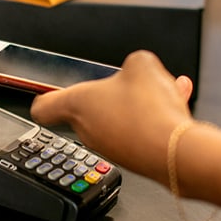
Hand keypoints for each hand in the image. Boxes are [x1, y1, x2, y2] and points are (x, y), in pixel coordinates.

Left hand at [30, 50, 194, 181]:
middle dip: (111, 93)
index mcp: (78, 104)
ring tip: (162, 90)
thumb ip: (133, 63)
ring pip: (120, 118)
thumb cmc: (149, 113)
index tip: (47, 94)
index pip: (44, 107)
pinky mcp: (133, 158)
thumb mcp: (142, 64)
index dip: (45, 97)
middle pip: (90, 108)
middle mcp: (89, 129)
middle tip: (128, 83)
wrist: (175, 151)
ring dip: (138, 104)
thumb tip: (138, 70)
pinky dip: (155, 117)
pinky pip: (140, 130)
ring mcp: (111, 147)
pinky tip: (175, 102)